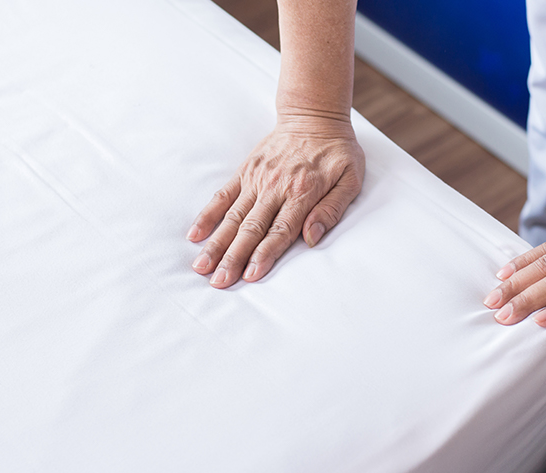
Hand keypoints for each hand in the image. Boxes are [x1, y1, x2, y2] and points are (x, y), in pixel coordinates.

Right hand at [187, 113, 364, 287]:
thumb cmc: (337, 151)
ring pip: (233, 217)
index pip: (280, 230)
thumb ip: (332, 209)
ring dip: (217, 243)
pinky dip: (208, 215)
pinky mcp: (245, 172)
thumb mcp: (350, 179)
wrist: (314, 116)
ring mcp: (257, 179)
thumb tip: (312, 238)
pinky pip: (223, 196)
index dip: (264, 255)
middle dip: (234, 257)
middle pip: (251, 229)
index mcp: (302, 192)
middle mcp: (275, 187)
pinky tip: (195, 235)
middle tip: (219, 282)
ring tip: (202, 267)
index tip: (249, 276)